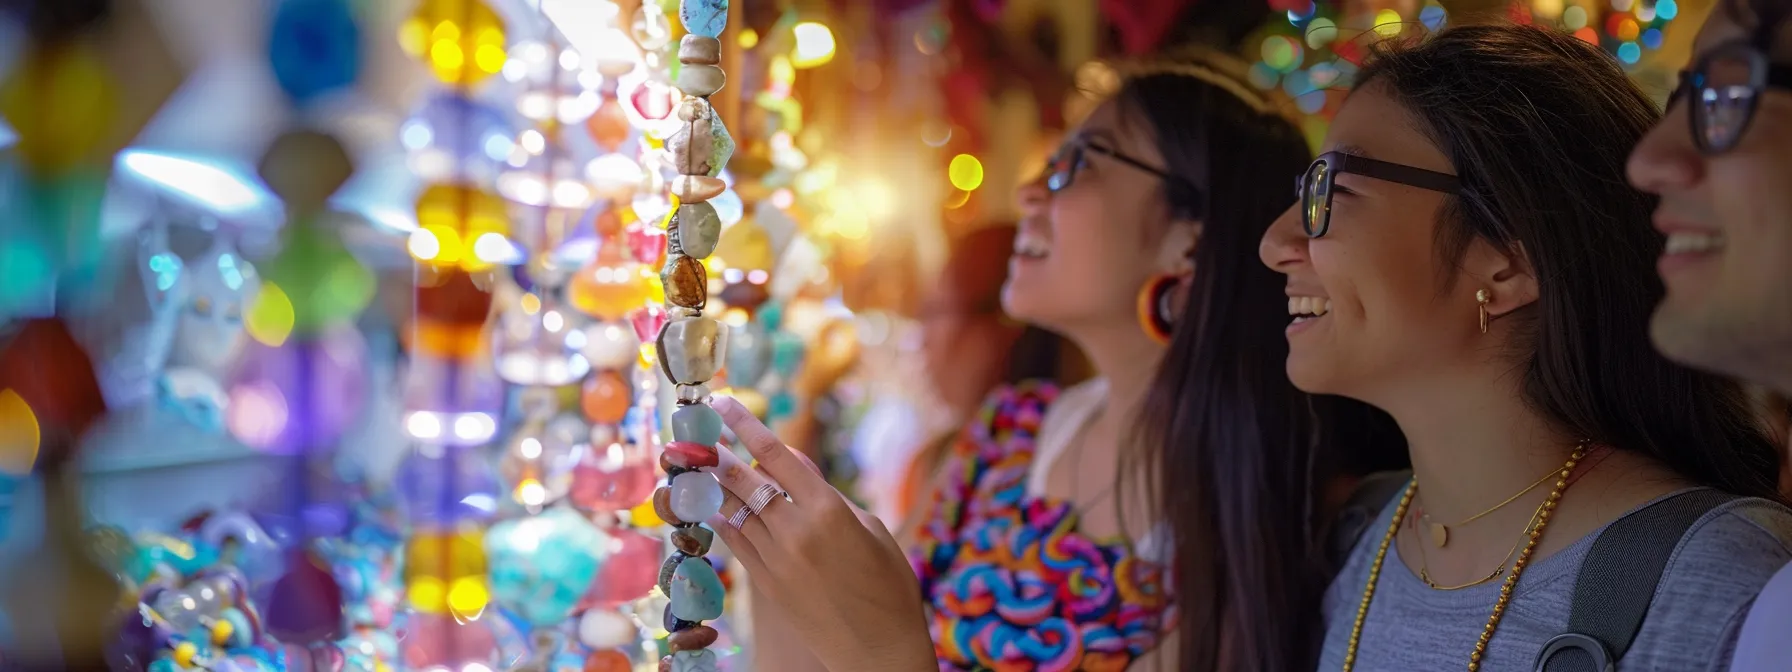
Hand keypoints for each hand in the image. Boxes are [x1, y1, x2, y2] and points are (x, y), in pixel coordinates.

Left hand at [702, 395, 936, 671]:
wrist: (878, 650)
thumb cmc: (889, 585)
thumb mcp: (871, 528)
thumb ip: (828, 496)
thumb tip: (794, 466)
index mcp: (829, 510)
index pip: (777, 456)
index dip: (747, 426)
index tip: (725, 403)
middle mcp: (796, 531)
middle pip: (745, 480)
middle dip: (716, 451)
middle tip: (694, 429)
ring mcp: (777, 559)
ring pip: (733, 510)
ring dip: (711, 484)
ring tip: (691, 461)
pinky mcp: (766, 584)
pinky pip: (735, 541)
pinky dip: (721, 518)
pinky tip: (708, 503)